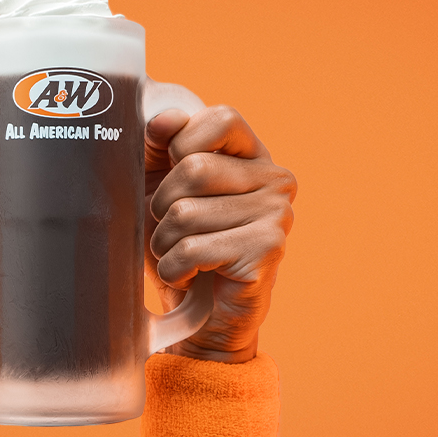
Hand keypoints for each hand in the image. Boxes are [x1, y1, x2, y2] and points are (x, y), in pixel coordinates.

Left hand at [142, 80, 296, 363]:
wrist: (203, 318)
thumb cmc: (182, 245)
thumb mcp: (162, 187)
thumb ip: (160, 146)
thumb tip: (163, 121)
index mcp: (254, 156)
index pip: (221, 119)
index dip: (182, 143)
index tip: (170, 172)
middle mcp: (276, 179)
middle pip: (195, 169)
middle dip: (162, 206)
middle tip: (169, 230)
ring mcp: (277, 215)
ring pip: (186, 213)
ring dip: (164, 243)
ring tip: (177, 257)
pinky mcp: (267, 250)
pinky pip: (192, 249)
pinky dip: (173, 269)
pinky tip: (187, 276)